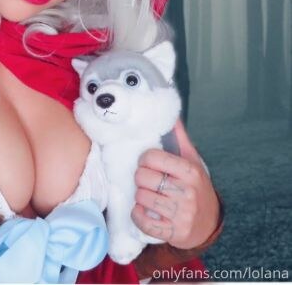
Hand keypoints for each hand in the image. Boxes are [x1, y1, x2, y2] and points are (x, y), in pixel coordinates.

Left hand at [130, 119, 219, 248]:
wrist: (208, 224)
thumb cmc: (195, 187)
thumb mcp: (192, 161)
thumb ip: (180, 138)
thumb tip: (171, 114)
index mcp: (190, 171)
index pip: (152, 157)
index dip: (144, 159)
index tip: (148, 163)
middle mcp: (187, 192)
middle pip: (142, 176)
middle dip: (141, 178)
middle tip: (148, 180)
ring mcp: (181, 214)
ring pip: (140, 197)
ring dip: (140, 196)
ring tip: (149, 195)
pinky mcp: (172, 232)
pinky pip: (142, 220)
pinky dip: (138, 215)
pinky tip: (144, 210)